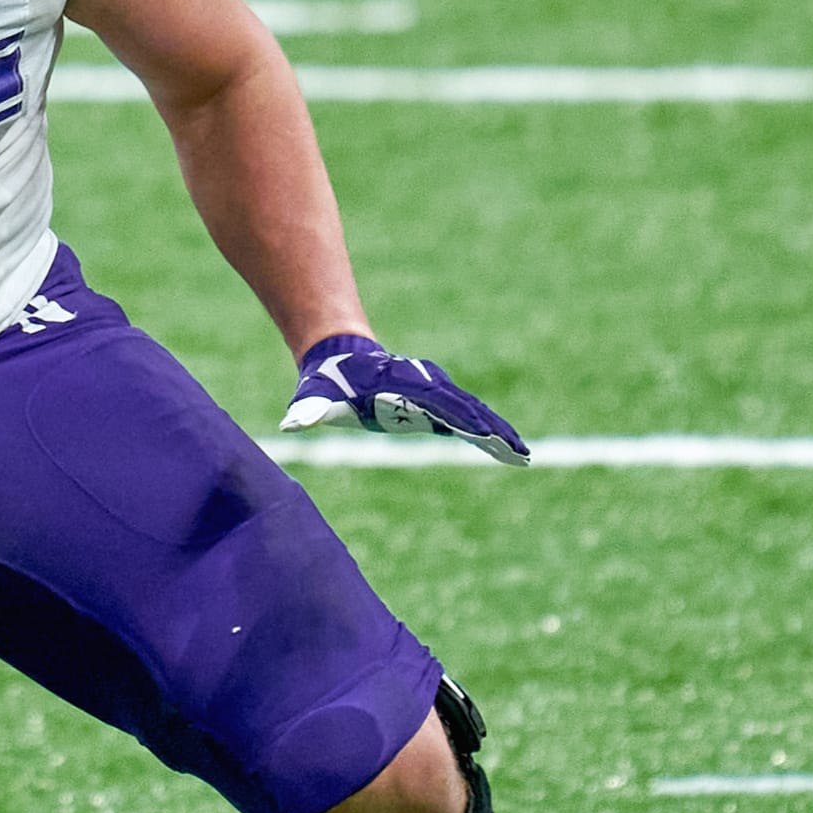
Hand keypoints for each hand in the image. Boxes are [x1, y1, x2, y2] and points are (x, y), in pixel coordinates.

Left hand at [281, 335, 528, 465]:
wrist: (339, 356)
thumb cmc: (328, 382)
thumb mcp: (314, 398)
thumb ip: (306, 412)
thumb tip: (290, 425)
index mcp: (403, 387)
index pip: (439, 405)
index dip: (462, 419)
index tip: (485, 435)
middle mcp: (425, 385)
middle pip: (467, 408)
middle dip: (493, 430)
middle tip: (520, 454)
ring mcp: (434, 389)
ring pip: (473, 411)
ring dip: (498, 432)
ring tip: (522, 456)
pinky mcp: (436, 398)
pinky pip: (468, 415)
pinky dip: (488, 430)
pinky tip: (506, 450)